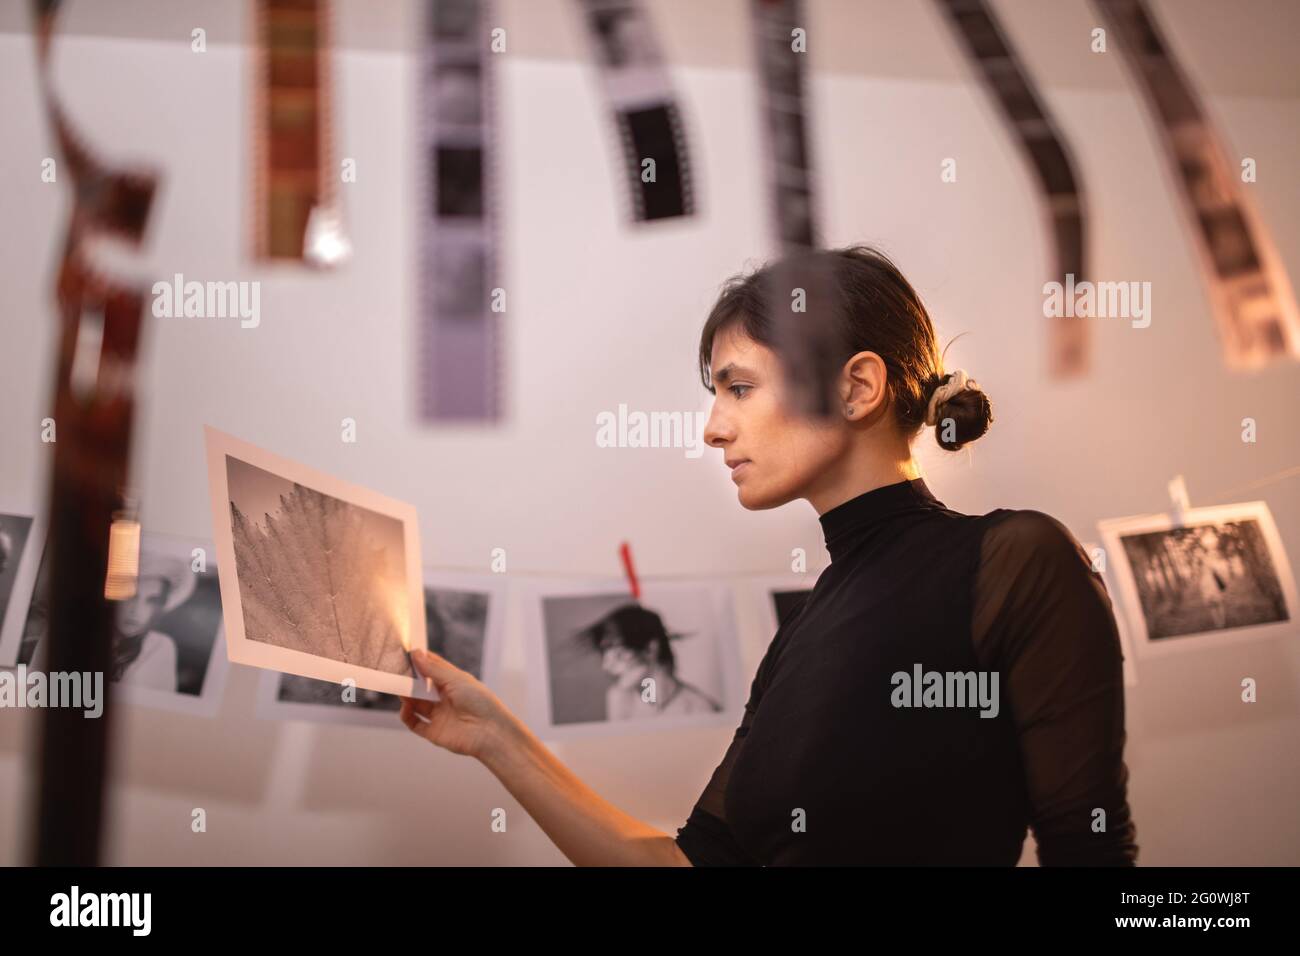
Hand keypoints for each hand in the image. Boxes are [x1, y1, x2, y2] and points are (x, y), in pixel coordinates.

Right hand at [398, 649, 512, 759]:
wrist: (490, 732)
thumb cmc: (480, 701)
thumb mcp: (456, 679)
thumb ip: (433, 669)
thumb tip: (416, 653)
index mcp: (454, 683)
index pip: (434, 669)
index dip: (421, 661)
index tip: (407, 653)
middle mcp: (446, 699)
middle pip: (422, 687)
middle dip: (410, 679)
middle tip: (396, 671)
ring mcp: (439, 716)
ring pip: (416, 704)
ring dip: (405, 696)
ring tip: (398, 688)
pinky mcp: (434, 732)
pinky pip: (414, 723)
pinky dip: (406, 715)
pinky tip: (405, 706)